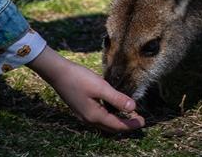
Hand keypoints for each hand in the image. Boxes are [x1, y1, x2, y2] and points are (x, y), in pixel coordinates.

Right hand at [28, 47, 145, 132]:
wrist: (57, 73)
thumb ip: (117, 98)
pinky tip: (112, 107)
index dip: (132, 124)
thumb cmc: (78, 78)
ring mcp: (83, 115)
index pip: (118, 125)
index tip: (144, 121)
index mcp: (95, 116)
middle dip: (126, 125)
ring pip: (105, 123)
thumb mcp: (100, 87)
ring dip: (117, 121)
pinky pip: (99, 117)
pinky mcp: (81, 108)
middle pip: (111, 127)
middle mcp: (89, 119)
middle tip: (139, 120)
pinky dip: (109, 116)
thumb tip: (133, 108)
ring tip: (128, 114)